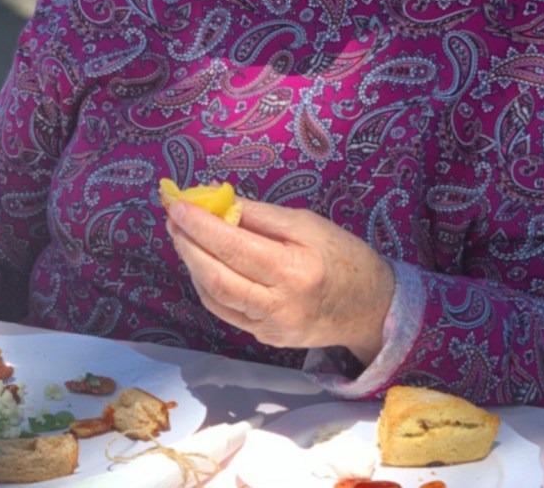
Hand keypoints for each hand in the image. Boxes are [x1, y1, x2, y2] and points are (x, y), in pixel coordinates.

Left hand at [165, 198, 394, 364]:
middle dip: (188, 246)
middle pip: (217, 277)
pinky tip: (202, 263)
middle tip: (173, 218)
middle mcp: (279, 305)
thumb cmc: (342, 255)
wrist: (370, 307)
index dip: (201, 227)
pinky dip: (208, 285)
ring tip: (182, 235)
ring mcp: (270, 328)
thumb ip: (261, 216)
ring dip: (193, 264)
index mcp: (294, 271)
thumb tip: (220, 204)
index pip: (235, 248)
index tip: (179, 205)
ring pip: (215, 297)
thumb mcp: (307, 223)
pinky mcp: (265, 338)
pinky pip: (226, 310)